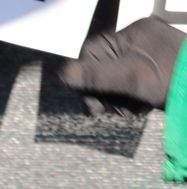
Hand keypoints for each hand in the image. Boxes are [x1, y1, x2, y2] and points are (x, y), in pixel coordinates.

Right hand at [59, 16, 183, 114]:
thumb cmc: (168, 79)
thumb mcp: (128, 77)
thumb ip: (95, 75)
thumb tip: (63, 74)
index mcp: (132, 32)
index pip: (94, 54)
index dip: (87, 81)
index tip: (94, 107)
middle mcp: (140, 39)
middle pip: (105, 68)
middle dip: (105, 93)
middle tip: (111, 113)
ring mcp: (150, 53)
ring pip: (119, 78)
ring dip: (119, 100)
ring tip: (130, 112)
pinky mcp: (158, 69)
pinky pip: (134, 84)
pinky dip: (133, 99)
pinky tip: (140, 108)